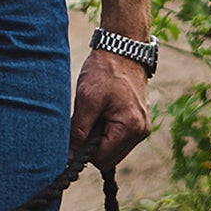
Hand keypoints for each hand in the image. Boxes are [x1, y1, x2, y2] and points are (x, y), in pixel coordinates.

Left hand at [70, 49, 150, 169]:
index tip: (72, 136)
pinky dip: (106, 131)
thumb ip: (79, 130)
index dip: (83, 152)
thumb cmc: (104, 72)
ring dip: (99, 138)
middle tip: (82, 121)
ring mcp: (142, 128)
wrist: (122, 50)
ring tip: (92, 114)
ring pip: (114, 149)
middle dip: (92, 146)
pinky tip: (100, 113)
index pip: (103, 159)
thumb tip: (69, 156)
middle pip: (109, 158)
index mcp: (130, 128)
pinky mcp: (138, 122)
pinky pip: (119, 138)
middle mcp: (141, 132)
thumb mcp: (87, 99)